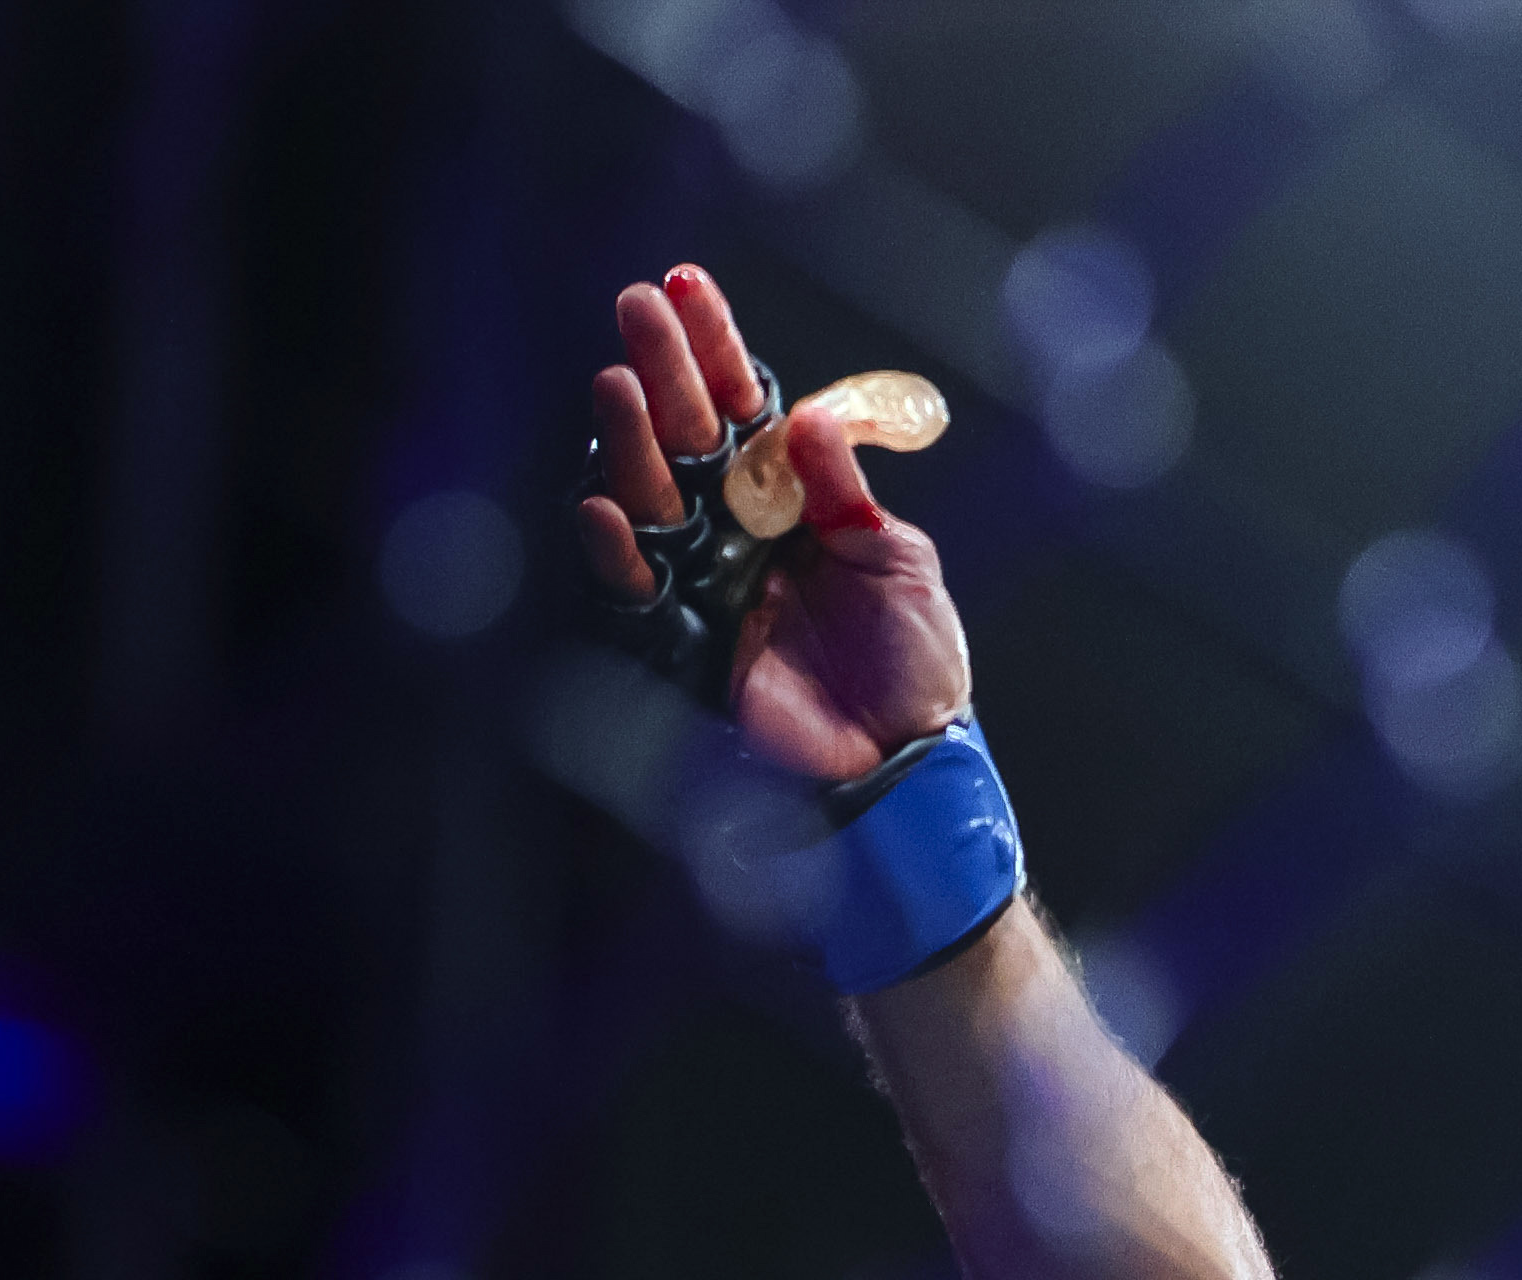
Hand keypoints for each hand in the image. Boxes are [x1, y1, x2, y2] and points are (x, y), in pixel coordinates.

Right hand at [577, 264, 970, 778]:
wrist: (907, 751)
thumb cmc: (913, 657)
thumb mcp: (897, 559)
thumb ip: (848, 493)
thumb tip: (807, 418)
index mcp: (792, 497)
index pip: (744, 408)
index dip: (714, 350)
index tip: (685, 287)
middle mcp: (738, 526)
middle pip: (688, 436)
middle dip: (663, 371)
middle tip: (637, 307)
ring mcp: (706, 577)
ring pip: (653, 496)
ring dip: (633, 441)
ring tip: (618, 384)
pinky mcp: (685, 636)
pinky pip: (636, 588)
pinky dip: (618, 551)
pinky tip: (608, 506)